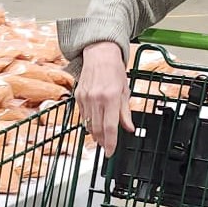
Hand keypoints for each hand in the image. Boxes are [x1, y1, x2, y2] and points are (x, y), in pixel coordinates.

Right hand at [75, 41, 133, 156]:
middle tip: (107, 147)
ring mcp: (85, 98)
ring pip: (89, 124)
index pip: (110, 127)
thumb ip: (125, 112)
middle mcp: (96, 98)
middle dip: (102, 141)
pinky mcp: (78, 97)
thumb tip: (129, 128)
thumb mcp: (125, 91)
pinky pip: (83, 116)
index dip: (110, 142)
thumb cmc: (114, 70)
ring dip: (95, 134)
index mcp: (110, 97)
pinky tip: (94, 124)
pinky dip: (89, 123)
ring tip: (101, 139)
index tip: (110, 152)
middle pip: (98, 129)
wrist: (99, 54)